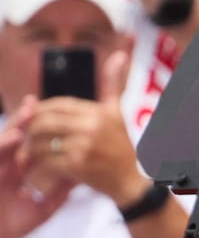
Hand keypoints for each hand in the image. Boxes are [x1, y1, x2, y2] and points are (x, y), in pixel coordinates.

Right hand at [0, 102, 73, 237]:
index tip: (54, 118)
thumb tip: (79, 178)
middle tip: (37, 102)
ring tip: (29, 111)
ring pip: (3, 143)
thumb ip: (58, 194)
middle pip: (15, 138)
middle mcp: (2, 167)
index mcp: (15, 171)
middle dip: (26, 120)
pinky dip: (4, 146)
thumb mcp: (41, 210)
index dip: (39, 132)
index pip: (28, 146)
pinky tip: (16, 136)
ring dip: (16, 126)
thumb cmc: (10, 227)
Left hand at [25, 50, 143, 204]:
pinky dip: (40, 164)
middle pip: (45, 121)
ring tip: (33, 151)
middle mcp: (91, 127)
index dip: (42, 111)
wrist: (131, 181)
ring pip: (42, 141)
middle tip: (29, 135)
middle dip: (32, 129)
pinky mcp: (77, 166)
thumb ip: (114, 84)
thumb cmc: (121, 147)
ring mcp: (84, 146)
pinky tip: (42, 166)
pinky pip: (47, 160)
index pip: (58, 105)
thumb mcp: (117, 113)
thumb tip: (119, 55)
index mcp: (98, 112)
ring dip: (32, 147)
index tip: (38, 119)